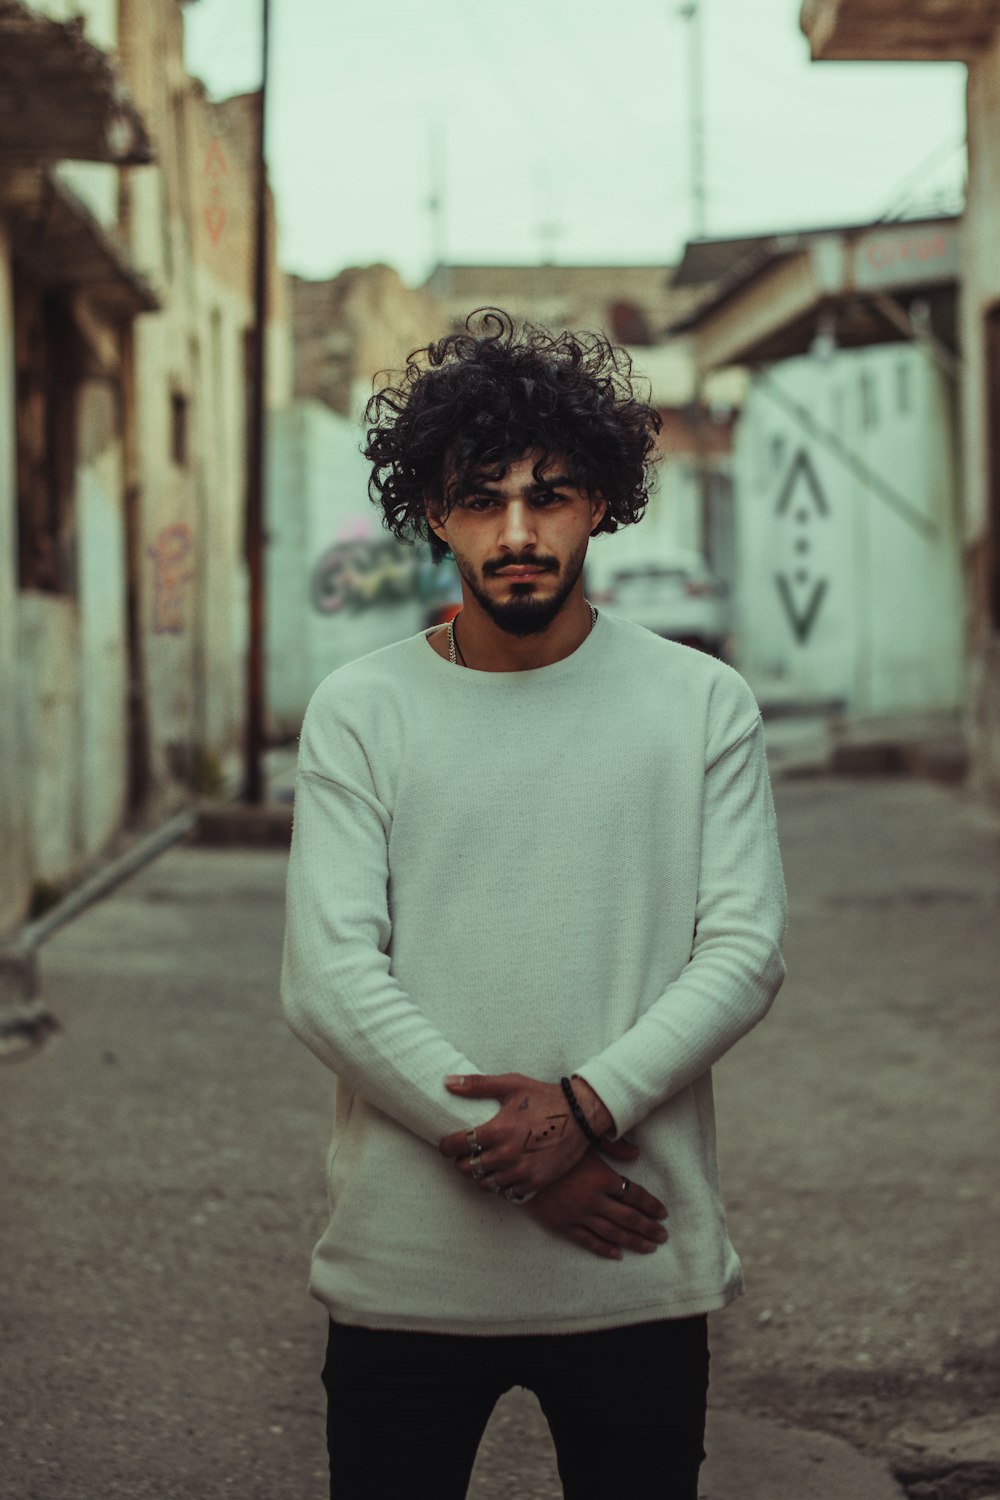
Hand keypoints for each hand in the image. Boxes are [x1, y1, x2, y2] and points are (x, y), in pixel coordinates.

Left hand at [439, 1073, 618, 1196]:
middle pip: (467, 1168)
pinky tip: (503, 1173)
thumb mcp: (511, 1084)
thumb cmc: (544, 1097)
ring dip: (480, 1175)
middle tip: (465, 1154)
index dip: (447, 1146)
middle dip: (461, 1161)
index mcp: (498, 1129)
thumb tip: (447, 1082)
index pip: (457, 1145)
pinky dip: (502, 1185)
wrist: (580, 1116)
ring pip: (485, 1184)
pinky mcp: (535, 1182)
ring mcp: (521, 1171)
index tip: (447, 1144)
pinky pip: (507, 1193)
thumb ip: (477, 1084)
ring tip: (483, 1164)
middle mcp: (507, 1154)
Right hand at [527, 1151, 668, 1260]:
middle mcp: (594, 1199)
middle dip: (649, 1228)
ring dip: (634, 1241)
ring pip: (613, 1233)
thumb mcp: (584, 1139)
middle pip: (629, 1218)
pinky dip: (604, 1248)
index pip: (635, 1194)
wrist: (517, 1162)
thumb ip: (612, 1146)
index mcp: (602, 1177)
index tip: (662, 1212)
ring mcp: (578, 1214)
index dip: (651, 1204)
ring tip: (649, 1246)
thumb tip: (636, 1152)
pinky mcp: (562, 1224)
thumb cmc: (553, 1146)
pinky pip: (588, 1240)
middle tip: (662, 1235)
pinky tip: (618, 1254)